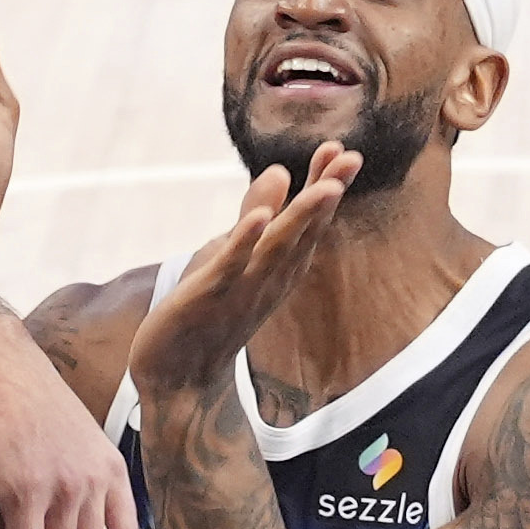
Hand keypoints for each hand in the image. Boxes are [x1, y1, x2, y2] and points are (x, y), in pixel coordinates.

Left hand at [132, 148, 352, 399]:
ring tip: (324, 187)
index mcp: (278, 270)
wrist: (178, 377)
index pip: (308, 223)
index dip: (326, 187)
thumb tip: (278, 171)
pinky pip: (230, 268)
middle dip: (325, 195)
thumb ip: (254, 216)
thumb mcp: (233, 254)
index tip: (345, 152)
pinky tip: (260, 217)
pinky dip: (245, 243)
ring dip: (300, 218)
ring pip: (277, 251)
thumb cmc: (208, 310)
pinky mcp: (208, 298)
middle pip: (302, 233)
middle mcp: (270, 280)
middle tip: (350, 157)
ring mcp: (242, 290)